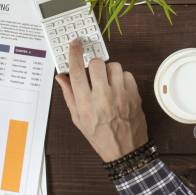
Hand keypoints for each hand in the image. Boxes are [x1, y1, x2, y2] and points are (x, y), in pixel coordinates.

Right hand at [55, 40, 147, 161]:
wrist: (125, 150)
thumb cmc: (100, 136)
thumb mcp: (78, 119)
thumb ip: (69, 95)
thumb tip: (61, 77)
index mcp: (85, 105)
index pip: (76, 72)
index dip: (74, 54)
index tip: (75, 44)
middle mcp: (102, 98)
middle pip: (95, 64)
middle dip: (93, 65)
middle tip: (93, 73)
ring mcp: (120, 96)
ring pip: (113, 66)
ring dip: (108, 70)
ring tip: (107, 82)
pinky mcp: (134, 95)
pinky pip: (127, 74)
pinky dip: (122, 77)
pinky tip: (118, 88)